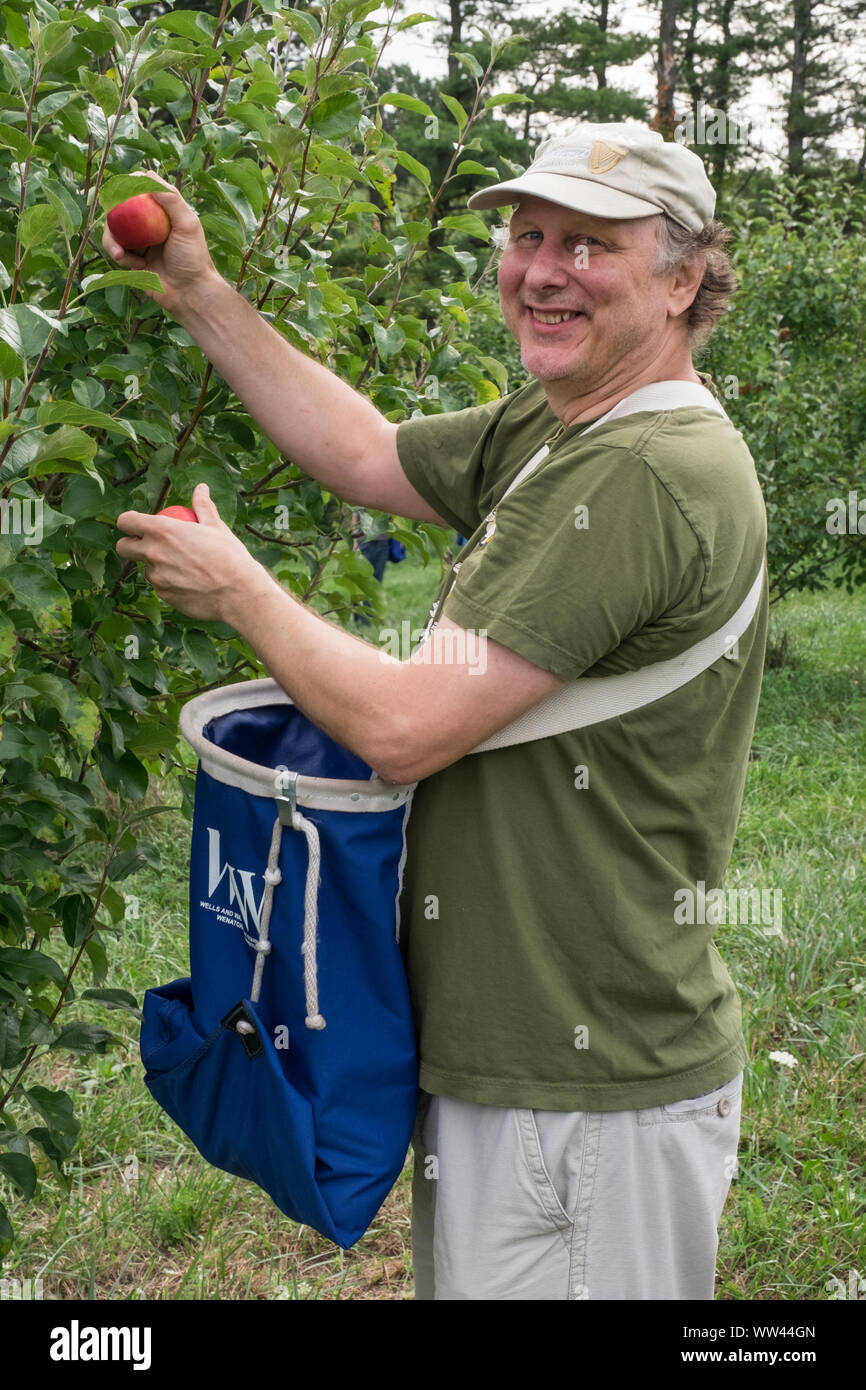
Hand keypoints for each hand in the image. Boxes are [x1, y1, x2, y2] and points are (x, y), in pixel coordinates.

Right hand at [101, 170, 219, 315]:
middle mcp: (151, 224)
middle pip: (123, 209)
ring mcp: (142, 241)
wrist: (190, 293)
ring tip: (118, 252)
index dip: (129, 185)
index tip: (121, 188)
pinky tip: (134, 264)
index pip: (142, 190)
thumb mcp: (188, 224)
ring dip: (111, 239)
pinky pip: (118, 251)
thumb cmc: (193, 258)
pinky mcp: (135, 259)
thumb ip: (171, 200)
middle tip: (109, 216)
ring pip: (115, 230)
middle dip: (113, 213)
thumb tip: (147, 175)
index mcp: (164, 212)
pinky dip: (121, 256)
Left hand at [116, 484, 274, 623]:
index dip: (129, 522)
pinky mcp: (163, 595)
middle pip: (123, 547)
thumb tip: (201, 488)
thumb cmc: (230, 556)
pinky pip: (160, 586)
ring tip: (182, 566)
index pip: (126, 521)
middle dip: (130, 544)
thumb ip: (202, 506)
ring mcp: (156, 577)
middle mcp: (153, 553)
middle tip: (149, 545)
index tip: (138, 525)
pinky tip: (190, 582)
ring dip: (155, 566)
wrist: (239, 593)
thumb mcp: (216, 527)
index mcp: (163, 530)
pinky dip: (169, 582)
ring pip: (145, 569)